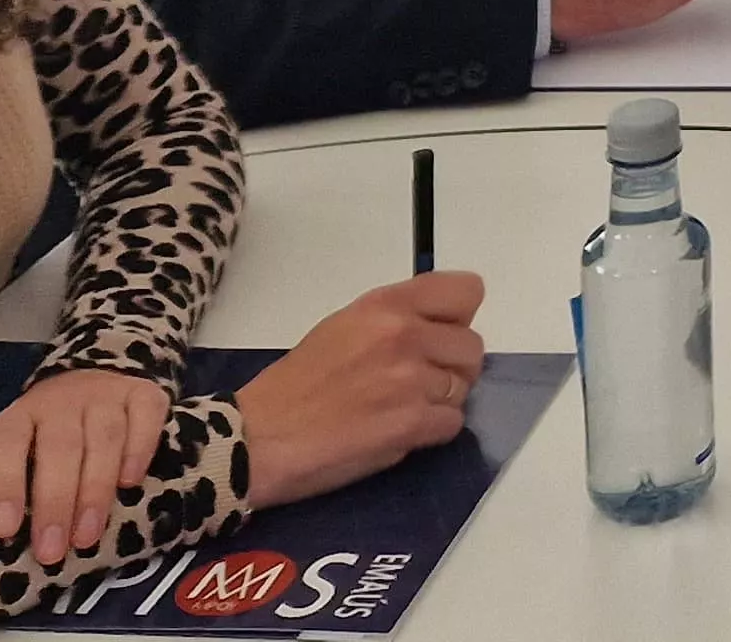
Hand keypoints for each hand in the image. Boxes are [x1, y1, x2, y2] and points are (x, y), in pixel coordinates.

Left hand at [0, 366, 169, 566]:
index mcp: (20, 417)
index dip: (3, 484)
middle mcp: (62, 401)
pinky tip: (131, 482)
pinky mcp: (145, 394)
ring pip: (103, 437)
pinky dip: (140, 449)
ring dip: (96, 489)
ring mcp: (106, 395)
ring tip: (87, 537)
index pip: (6, 444)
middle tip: (51, 551)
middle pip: (59, 447)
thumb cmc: (44, 432)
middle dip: (54, 501)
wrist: (95, 376)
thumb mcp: (11, 446)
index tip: (3, 529)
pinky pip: (146, 417)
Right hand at [235, 274, 488, 507]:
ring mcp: (411, 379)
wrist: (258, 438)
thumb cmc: (294, 385)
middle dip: (452, 368)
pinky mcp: (411, 424)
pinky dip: (432, 433)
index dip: (458, 317)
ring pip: (463, 388)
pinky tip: (399, 434)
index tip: (440, 335)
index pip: (466, 292)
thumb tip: (437, 329)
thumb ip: (394, 321)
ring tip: (402, 410)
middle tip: (419, 384)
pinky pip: (452, 424)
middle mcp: (405, 334)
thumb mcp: (343, 327)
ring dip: (441, 402)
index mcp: (386, 305)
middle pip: (472, 347)